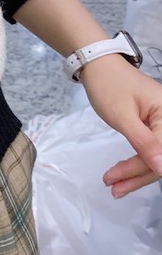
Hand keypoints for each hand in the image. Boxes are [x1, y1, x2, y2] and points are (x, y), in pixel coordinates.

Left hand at [80, 54, 161, 197]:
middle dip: (136, 175)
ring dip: (134, 173)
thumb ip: (143, 143)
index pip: (160, 152)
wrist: (99, 65)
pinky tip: (122, 176)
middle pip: (160, 158)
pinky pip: (149, 149)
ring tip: (114, 187)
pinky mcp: (154, 127)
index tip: (121, 184)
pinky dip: (135, 163)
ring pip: (154, 157)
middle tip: (112, 188)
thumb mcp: (123, 116)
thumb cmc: (109, 86)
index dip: (141, 170)